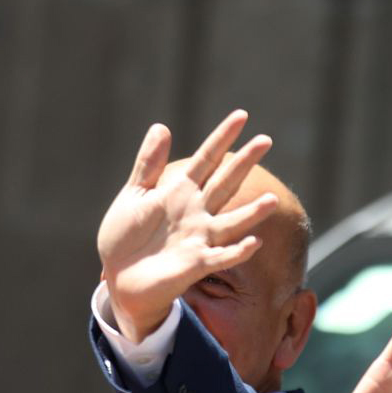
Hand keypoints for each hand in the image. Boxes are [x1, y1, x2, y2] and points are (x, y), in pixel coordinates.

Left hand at [98, 110, 276, 341]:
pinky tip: (255, 242)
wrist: (119, 277)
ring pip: (232, 222)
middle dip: (244, 163)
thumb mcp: (134, 195)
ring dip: (252, 213)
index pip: (206, 159)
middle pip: (224, 183)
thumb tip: (162, 126)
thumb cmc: (126, 237)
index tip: (242, 115)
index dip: (222, 137)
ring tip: (272, 200)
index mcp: (180, 192)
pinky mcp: (195, 264)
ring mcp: (198, 238)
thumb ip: (148, 164)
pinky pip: (221, 257)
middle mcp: (196, 212)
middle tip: (266, 140)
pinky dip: (238, 251)